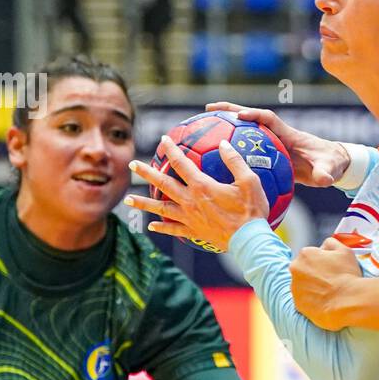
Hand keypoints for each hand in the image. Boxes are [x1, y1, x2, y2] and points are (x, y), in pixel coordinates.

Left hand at [124, 134, 267, 252]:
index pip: (180, 163)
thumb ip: (234, 161)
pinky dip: (161, 228)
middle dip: (146, 172)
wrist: (249, 240)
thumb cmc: (251, 210)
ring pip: (161, 209)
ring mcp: (189, 218)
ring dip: (143, 203)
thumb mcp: (249, 181)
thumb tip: (223, 143)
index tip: (163, 139)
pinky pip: (173, 229)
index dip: (171, 149)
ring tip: (127, 199)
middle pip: (162, 184)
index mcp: (201, 186)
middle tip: (132, 164)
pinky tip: (152, 227)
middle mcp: (190, 201)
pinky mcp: (194, 232)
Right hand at [208, 101, 349, 187]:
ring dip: (225, 125)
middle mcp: (277, 133)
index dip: (255, 116)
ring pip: (244, 129)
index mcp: (288, 134)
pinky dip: (231, 145)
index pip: (269, 119)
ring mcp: (271, 141)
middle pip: (250, 117)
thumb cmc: (330, 163)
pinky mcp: (268, 151)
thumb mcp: (329, 169)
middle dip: (230, 111)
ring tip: (202, 124)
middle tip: (208, 108)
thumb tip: (323, 179)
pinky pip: (246, 145)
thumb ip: (325, 173)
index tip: (240, 116)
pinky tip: (214, 153)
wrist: (332, 163)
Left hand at [291, 237, 378, 330]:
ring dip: (312, 286)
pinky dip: (312, 300)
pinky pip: (304, 300)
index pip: (311, 255)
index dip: (323, 262)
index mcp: (305, 254)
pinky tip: (324, 301)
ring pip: (302, 284)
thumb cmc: (347, 274)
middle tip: (330, 280)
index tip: (332, 269)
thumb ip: (331, 243)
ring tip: (328, 292)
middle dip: (314, 273)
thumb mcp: (344, 250)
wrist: (348, 301)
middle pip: (304, 269)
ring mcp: (295, 287)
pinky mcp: (297, 303)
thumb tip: (324, 247)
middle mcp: (295, 269)